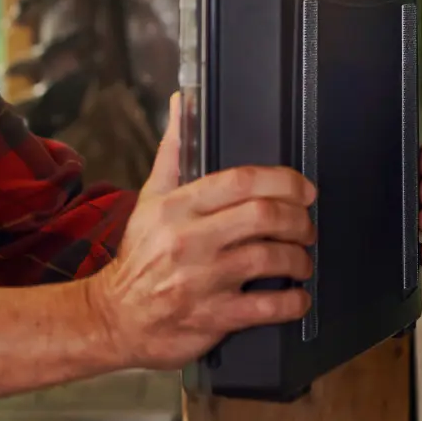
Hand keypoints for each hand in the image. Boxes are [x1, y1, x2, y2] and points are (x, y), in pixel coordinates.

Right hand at [87, 95, 316, 370]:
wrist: (116, 317)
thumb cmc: (140, 257)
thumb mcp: (150, 199)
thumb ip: (174, 152)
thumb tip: (182, 103)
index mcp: (177, 207)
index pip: (241, 181)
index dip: (284, 180)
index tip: (303, 189)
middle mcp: (189, 240)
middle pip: (264, 216)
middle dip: (298, 220)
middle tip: (306, 227)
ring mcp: (201, 280)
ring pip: (270, 258)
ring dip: (299, 259)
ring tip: (301, 260)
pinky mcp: (212, 317)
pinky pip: (266, 307)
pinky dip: (292, 302)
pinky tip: (297, 296)